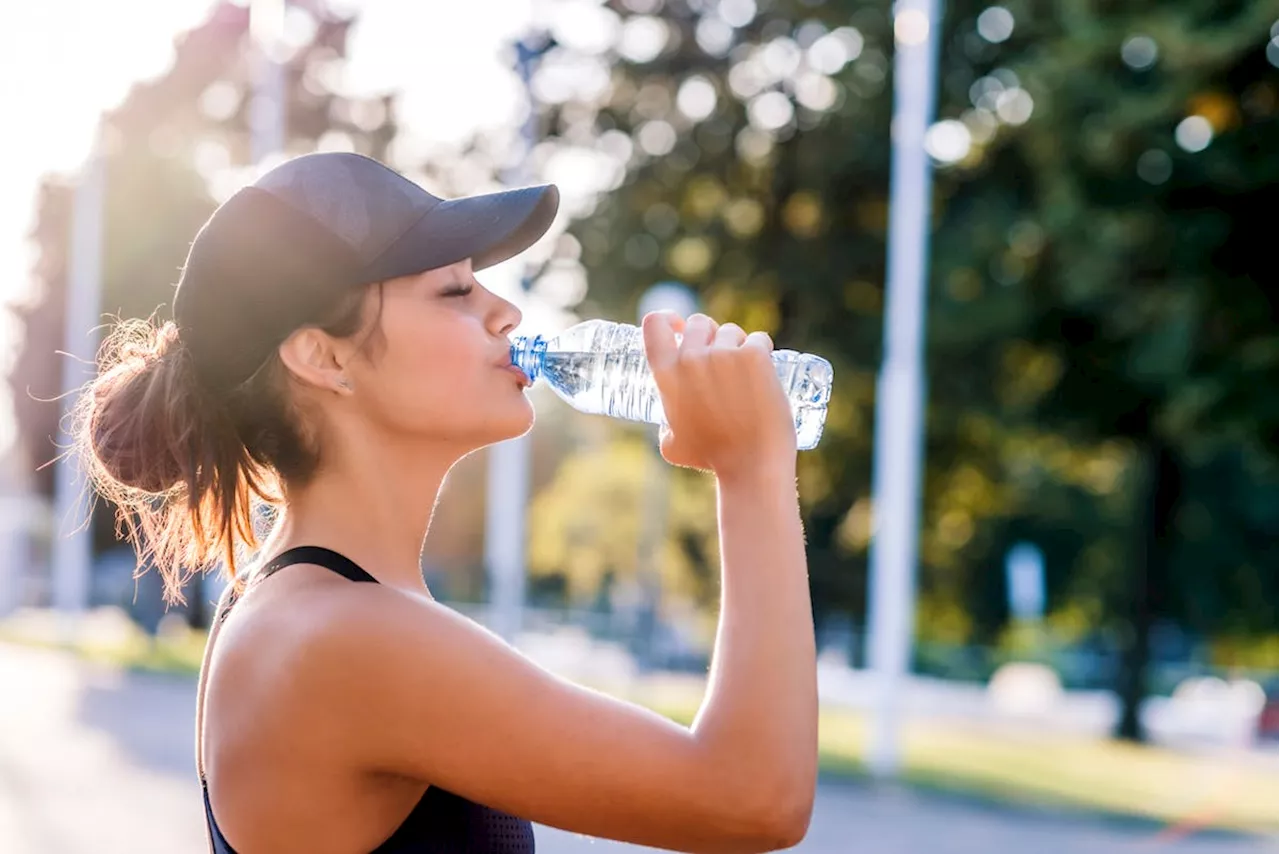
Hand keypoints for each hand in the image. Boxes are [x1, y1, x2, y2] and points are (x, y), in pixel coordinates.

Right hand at [642, 311, 796, 478]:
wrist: (751, 465)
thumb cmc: (712, 458)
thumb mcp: (672, 444)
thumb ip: (666, 425)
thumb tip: (669, 424)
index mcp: (666, 374)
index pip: (654, 324)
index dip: (667, 319)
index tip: (678, 327)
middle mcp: (691, 358)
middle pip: (698, 323)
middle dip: (709, 335)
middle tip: (722, 358)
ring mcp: (724, 354)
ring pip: (731, 331)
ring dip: (738, 344)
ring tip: (746, 374)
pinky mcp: (754, 356)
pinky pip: (759, 339)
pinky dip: (762, 350)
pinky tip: (765, 369)